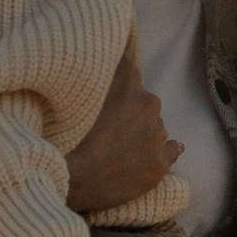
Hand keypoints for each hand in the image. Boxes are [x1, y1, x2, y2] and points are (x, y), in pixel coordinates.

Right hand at [64, 48, 182, 216]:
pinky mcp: (160, 162)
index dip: (118, 84)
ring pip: (154, 128)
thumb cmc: (65, 134)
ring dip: (141, 135)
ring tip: (115, 152)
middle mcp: (148, 102)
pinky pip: (172, 150)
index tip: (107, 94)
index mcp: (127, 82)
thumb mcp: (75, 93)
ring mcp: (157, 133)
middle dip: (130, 114)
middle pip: (143, 103)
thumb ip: (97, 78)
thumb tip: (109, 58)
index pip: (128, 72)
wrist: (70, 179)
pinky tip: (154, 155)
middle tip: (106, 130)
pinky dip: (164, 151)